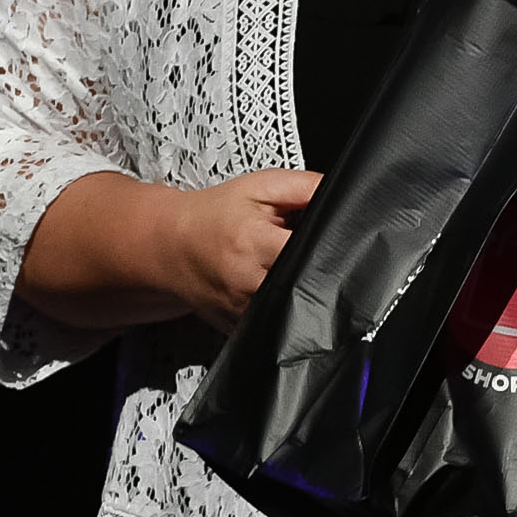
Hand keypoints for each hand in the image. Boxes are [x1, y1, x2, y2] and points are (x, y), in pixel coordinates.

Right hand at [159, 168, 321, 328]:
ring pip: (293, 310)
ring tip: (286, 270)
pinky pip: (275, 324)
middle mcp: (246, 282)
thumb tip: (344, 196)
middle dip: (315, 271)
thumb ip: (305, 186)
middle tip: (307, 256)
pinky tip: (273, 289)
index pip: (309, 253)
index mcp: (253, 242)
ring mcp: (241, 311)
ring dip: (300, 292)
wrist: (171, 245)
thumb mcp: (260, 188)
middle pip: (304, 286)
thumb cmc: (216, 215)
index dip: (329, 248)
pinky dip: (283, 309)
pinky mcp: (237, 329)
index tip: (333, 241)